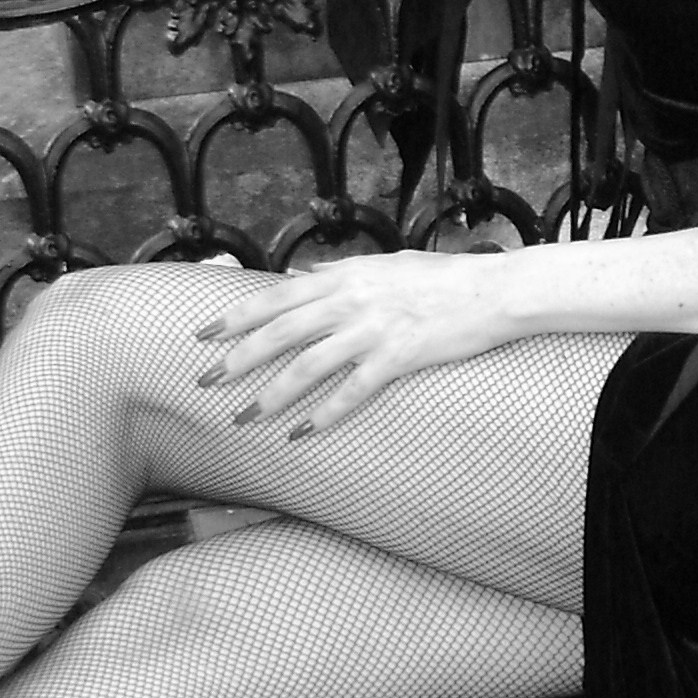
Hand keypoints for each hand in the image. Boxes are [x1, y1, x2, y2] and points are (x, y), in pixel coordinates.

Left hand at [194, 249, 512, 436]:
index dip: (236, 315)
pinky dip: (323, 415)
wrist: (494, 291)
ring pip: (306, 366)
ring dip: (269, 395)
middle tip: (203, 382)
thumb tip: (309, 271)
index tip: (203, 333)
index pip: (277, 295)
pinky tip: (301, 434)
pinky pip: (351, 392)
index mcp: (347, 274)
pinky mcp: (398, 356)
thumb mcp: (388, 263)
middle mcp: (353, 299)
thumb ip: (344, 269)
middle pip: (280, 332)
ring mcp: (374, 328)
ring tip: (243, 418)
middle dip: (236, 359)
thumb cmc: (443, 277)